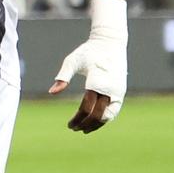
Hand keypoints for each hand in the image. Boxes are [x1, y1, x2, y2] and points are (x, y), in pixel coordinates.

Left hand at [49, 0, 125, 132]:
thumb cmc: (89, 51)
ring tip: (85, 130)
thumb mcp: (72, 61)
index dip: (77, 119)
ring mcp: (118, 91)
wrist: (110, 42)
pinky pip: (114, 110)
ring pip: (108, 115)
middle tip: (74, 129)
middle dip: (85, 124)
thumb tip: (52, 92)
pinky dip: (105, 118)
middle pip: (97, 115)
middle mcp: (109, 89)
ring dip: (96, 124)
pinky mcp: (121, 91)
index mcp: (96, 82)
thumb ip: (63, 77)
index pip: (86, 108)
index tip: (69, 125)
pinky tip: (96, 122)